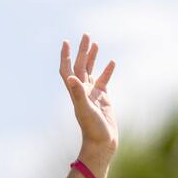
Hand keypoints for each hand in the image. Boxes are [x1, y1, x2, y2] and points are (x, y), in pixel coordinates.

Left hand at [60, 34, 117, 152]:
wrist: (102, 142)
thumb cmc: (92, 128)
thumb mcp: (85, 109)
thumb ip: (78, 93)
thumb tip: (71, 77)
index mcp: (76, 91)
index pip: (67, 69)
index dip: (66, 56)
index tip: (66, 42)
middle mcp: (82, 91)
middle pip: (80, 66)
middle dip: (82, 51)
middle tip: (86, 35)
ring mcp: (93, 94)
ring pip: (91, 71)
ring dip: (92, 58)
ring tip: (95, 43)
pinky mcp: (103, 98)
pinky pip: (104, 80)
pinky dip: (107, 71)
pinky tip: (111, 62)